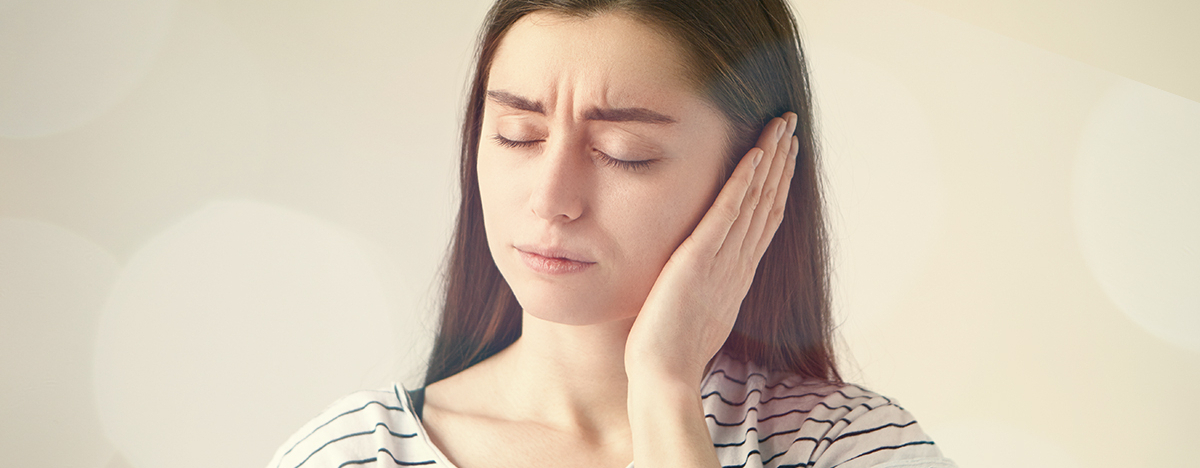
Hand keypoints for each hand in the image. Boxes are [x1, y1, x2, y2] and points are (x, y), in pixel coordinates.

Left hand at [624, 112, 798, 385]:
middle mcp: (738, 263)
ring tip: (780, 127)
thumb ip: (704, 286)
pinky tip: (754, 155)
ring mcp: (723, 260)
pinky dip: (743, 182)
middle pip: (768, 202)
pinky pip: (728, 213)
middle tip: (791, 126)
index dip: (777, 184)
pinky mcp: (700, 259)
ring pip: (756, 200)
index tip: (784, 154)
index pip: (764, 219)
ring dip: (769, 161)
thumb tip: (701, 276)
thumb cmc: (669, 349)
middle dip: (781, 162)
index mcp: (737, 273)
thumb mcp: (695, 309)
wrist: (664, 374)